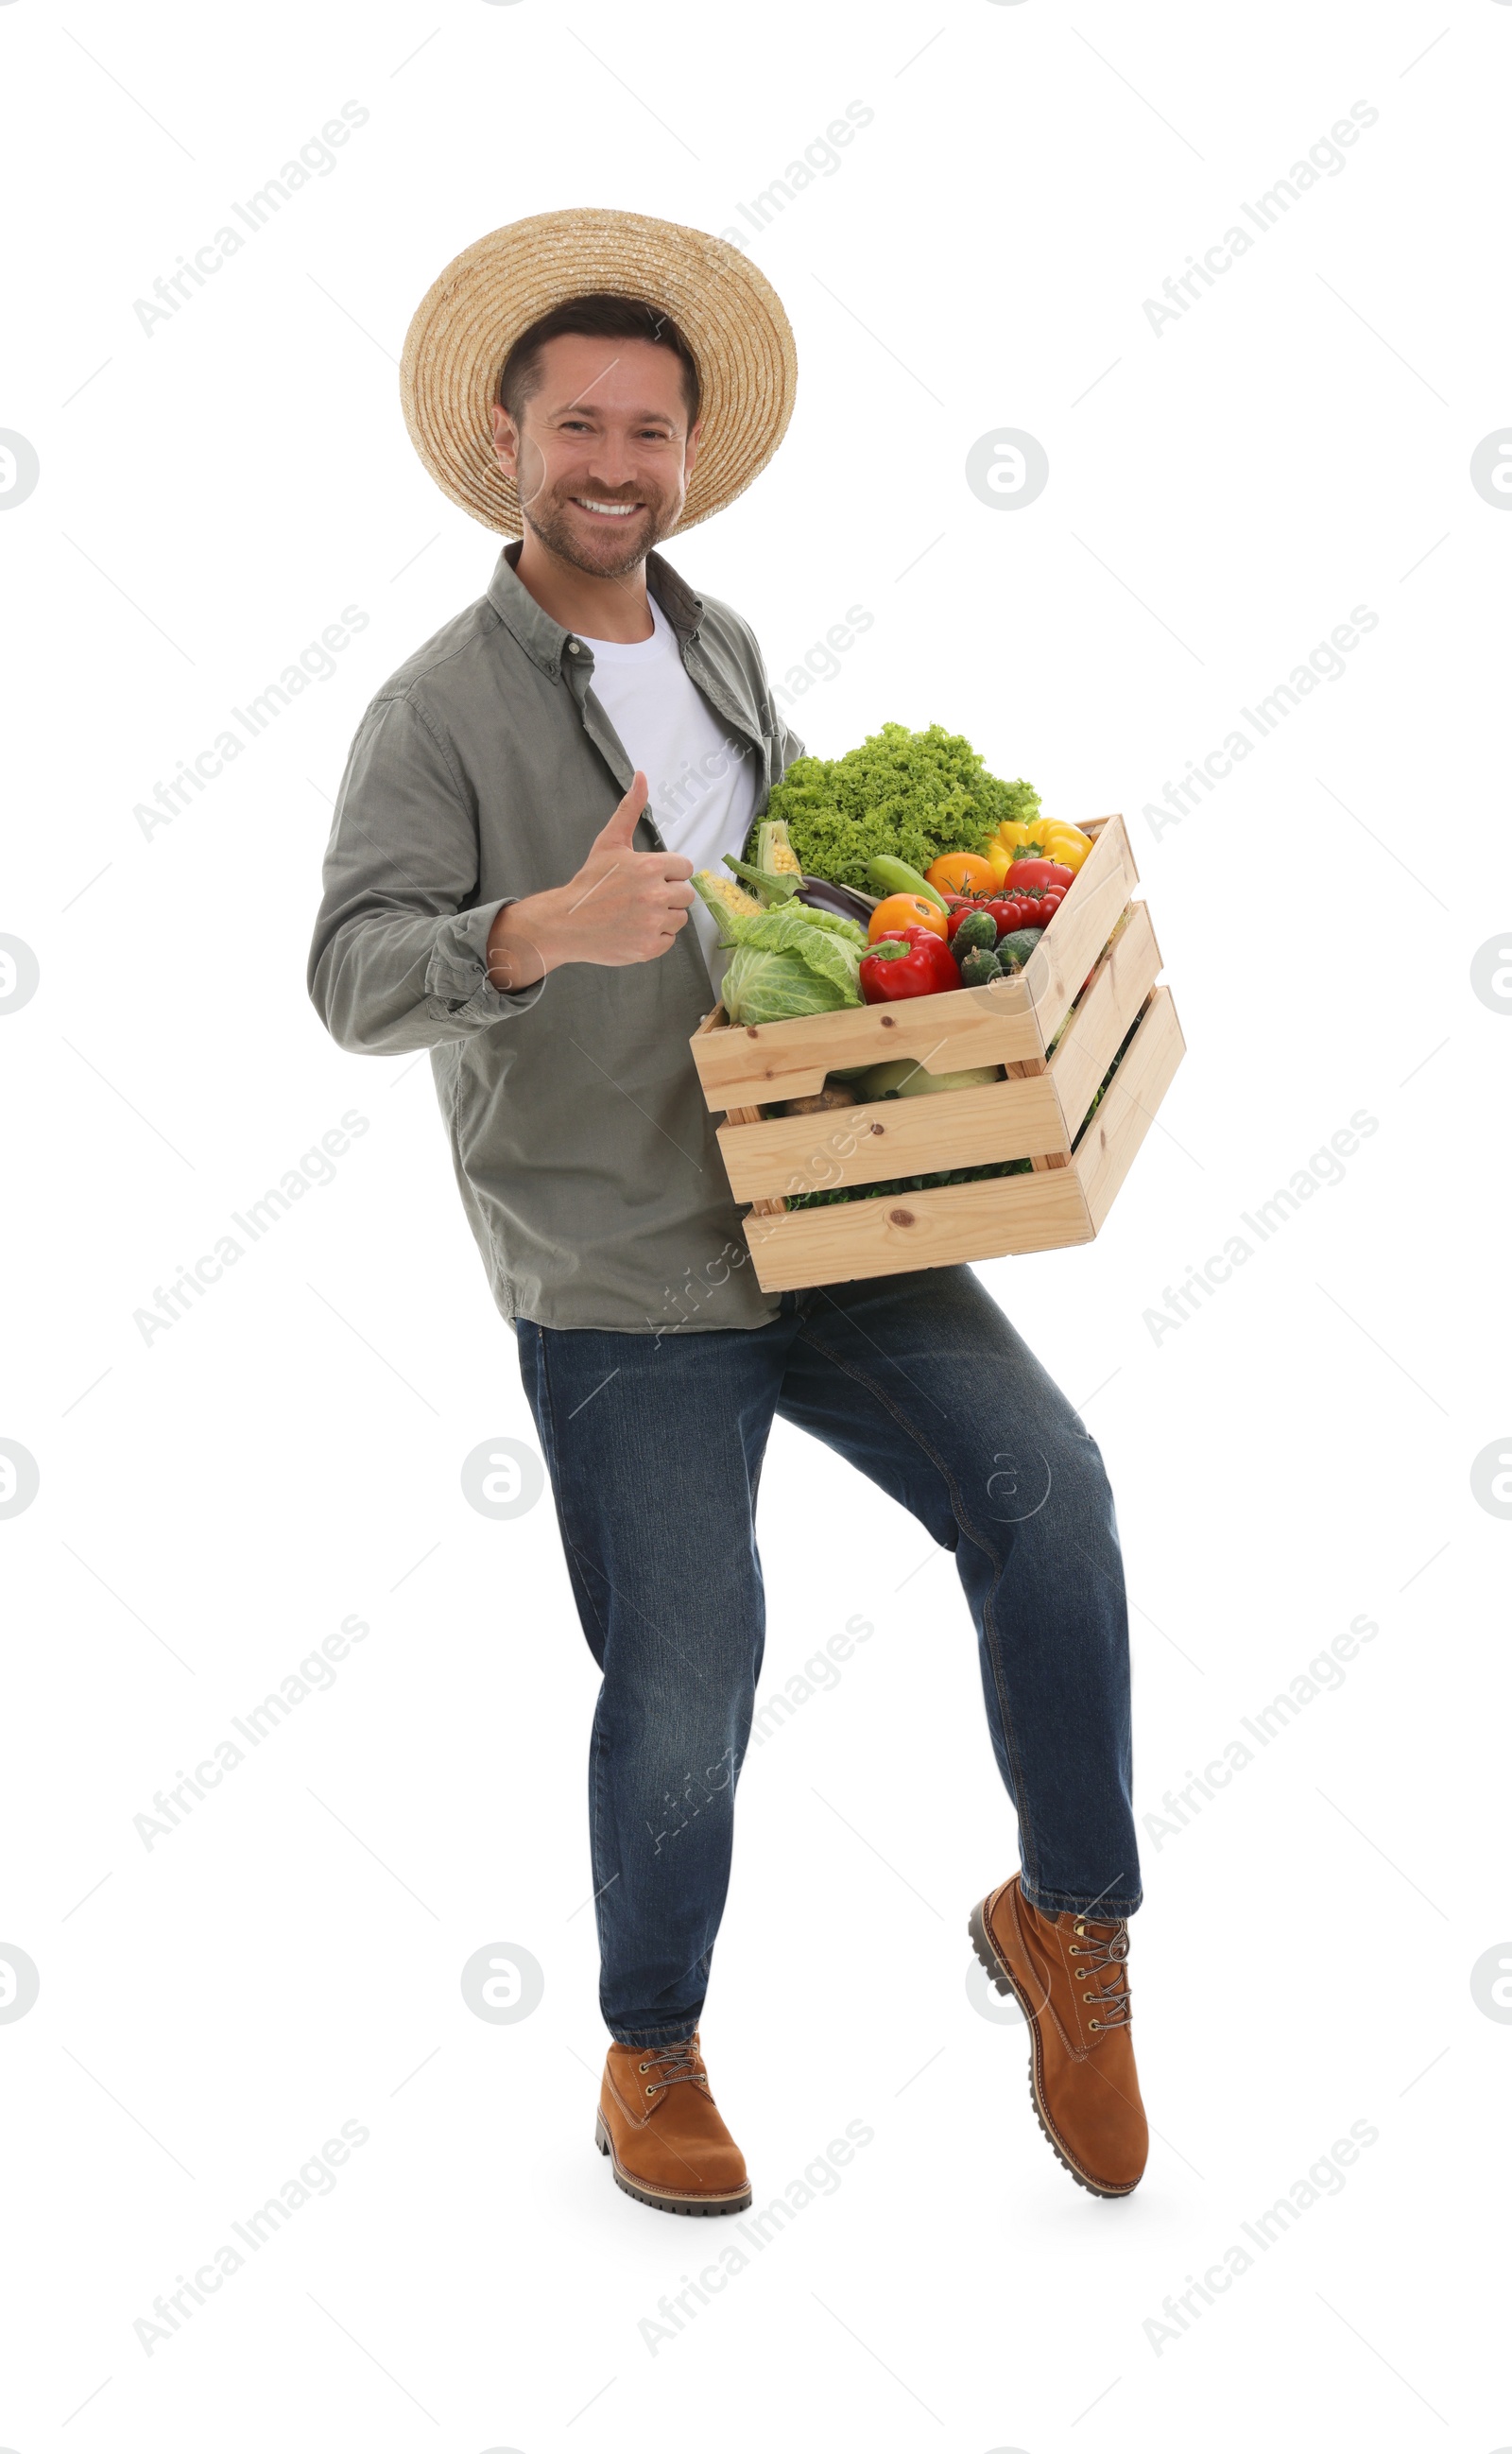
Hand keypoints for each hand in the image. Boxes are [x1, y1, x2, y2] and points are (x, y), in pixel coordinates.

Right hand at [484, 772, 693, 987]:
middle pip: (686, 894)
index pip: (685, 868)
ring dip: (663, 916)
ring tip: (636, 913)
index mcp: (650, 868)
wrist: (566, 922)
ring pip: (679, 918)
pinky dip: (655, 937)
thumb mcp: (610, 842)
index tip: (649, 878)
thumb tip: (642, 775)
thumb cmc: (590, 882)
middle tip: (641, 897)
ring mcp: (653, 923)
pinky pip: (669, 940)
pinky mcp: (650, 947)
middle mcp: (655, 896)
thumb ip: (630, 809)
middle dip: (668, 894)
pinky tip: (634, 929)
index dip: (669, 872)